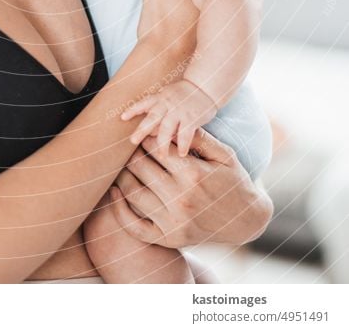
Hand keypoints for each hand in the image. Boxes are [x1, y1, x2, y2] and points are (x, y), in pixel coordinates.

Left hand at [109, 128, 272, 247]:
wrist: (246, 221)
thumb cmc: (234, 181)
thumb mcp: (224, 154)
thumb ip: (198, 137)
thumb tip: (173, 122)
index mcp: (194, 174)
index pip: (156, 149)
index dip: (145, 137)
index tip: (140, 132)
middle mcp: (181, 199)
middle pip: (141, 168)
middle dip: (131, 153)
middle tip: (126, 146)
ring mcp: (174, 222)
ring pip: (133, 193)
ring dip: (121, 175)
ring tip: (118, 164)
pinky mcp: (169, 239)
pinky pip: (135, 227)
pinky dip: (119, 209)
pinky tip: (115, 192)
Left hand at [121, 79, 217, 158]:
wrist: (205, 86)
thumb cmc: (183, 95)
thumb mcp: (167, 97)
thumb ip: (157, 112)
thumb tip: (148, 132)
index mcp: (159, 98)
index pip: (143, 103)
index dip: (133, 110)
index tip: (122, 117)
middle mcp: (167, 103)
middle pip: (152, 117)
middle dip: (142, 129)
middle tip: (133, 141)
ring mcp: (179, 110)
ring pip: (167, 128)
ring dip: (163, 143)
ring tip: (162, 156)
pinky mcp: (192, 117)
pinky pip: (186, 133)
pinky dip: (183, 144)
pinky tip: (182, 154)